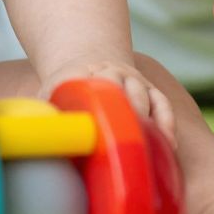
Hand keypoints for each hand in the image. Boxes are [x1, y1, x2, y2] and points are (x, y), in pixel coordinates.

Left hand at [43, 59, 174, 139]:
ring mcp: (134, 81)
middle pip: (125, 91)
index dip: (101, 102)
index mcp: (87, 74)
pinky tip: (169, 144)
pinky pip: (162, 104)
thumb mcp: (51, 94)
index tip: (103, 122)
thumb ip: (48, 112)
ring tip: (150, 148)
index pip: (96, 86)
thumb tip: (45, 136)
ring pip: (146, 97)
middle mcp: (114, 74)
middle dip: (129, 113)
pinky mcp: (150, 91)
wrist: (89, 64)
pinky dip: (167, 122)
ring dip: (149, 121)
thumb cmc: (66, 89)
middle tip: (129, 142)